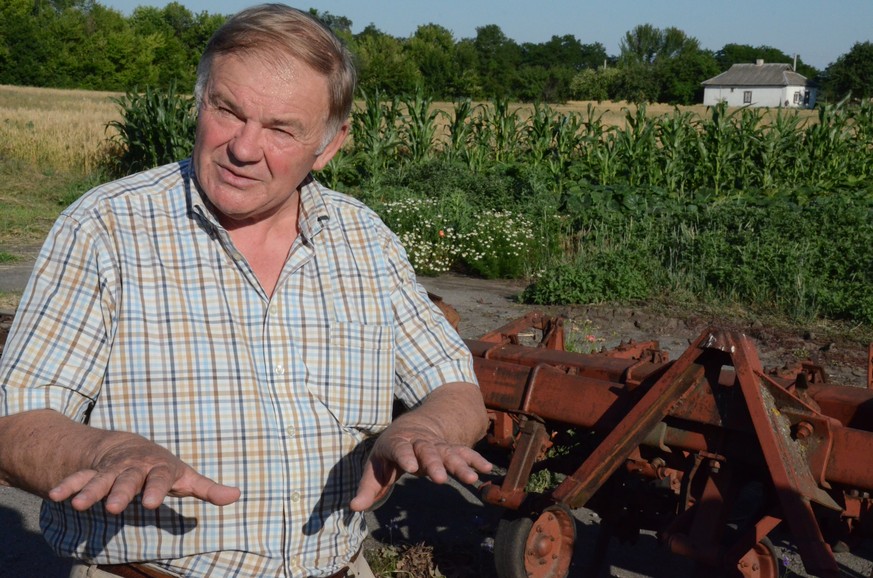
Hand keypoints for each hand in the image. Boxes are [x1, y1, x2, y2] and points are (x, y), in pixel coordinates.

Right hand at [48, 430, 239, 513]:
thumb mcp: (186, 476)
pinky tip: (54, 496)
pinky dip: (68, 486)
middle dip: (121, 492)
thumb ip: (208, 488)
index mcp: (159, 468)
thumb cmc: (164, 469)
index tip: (153, 503)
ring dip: (90, 491)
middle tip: (113, 508)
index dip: (157, 489)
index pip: (160, 479)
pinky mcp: (93, 473)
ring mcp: (112, 469)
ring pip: (101, 479)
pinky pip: (79, 478)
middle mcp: (134, 467)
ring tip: (80, 505)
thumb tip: (237, 495)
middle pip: (128, 480)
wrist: (131, 447)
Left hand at [349, 421, 491, 511]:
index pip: (400, 449)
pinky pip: (464, 453)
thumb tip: (354, 507)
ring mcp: (436, 445)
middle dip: (434, 464)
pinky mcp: (449, 449)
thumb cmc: (390, 453)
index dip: (405, 456)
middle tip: (439, 479)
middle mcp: (419, 442)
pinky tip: (486, 469)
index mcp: (397, 443)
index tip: (411, 467)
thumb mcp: (376, 467)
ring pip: (448, 452)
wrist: (412, 427)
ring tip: (471, 479)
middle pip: (427, 451)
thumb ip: (367, 488)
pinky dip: (475, 460)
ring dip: (460, 465)